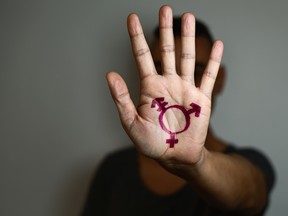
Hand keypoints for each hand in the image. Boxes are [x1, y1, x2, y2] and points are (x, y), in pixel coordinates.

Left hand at [106, 6, 223, 166]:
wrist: (174, 157)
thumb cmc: (151, 143)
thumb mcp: (131, 123)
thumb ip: (122, 98)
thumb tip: (110, 74)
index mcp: (150, 87)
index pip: (141, 56)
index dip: (136, 37)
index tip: (131, 18)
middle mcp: (167, 83)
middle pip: (167, 50)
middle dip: (166, 30)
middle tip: (165, 9)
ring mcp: (185, 89)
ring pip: (187, 58)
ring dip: (188, 38)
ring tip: (188, 17)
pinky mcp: (202, 99)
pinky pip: (208, 76)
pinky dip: (213, 61)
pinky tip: (218, 45)